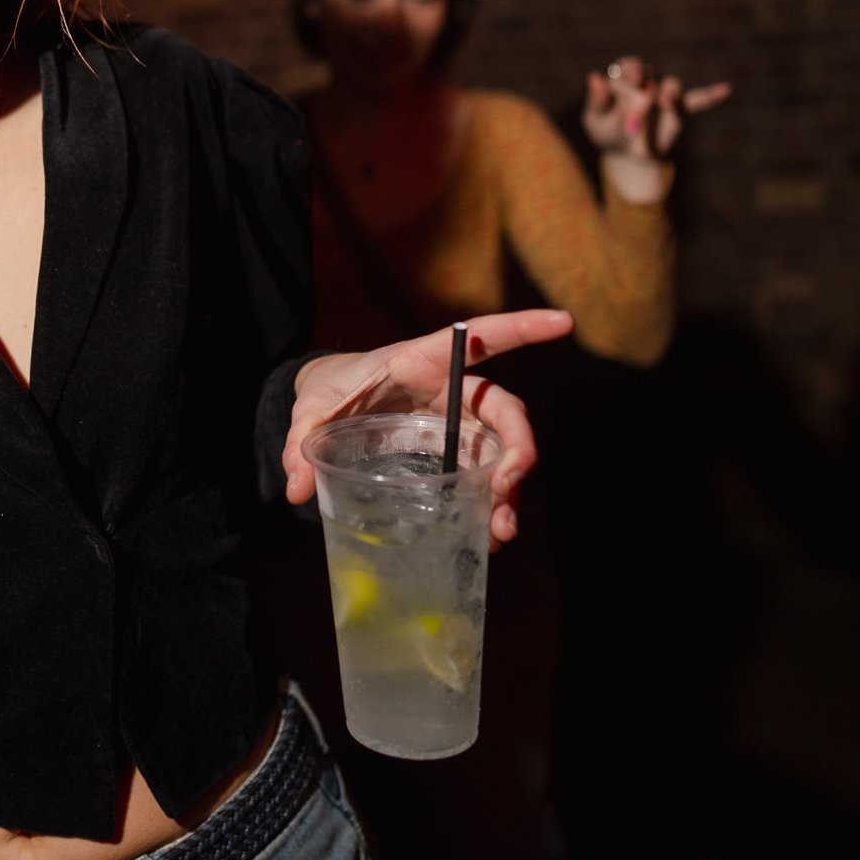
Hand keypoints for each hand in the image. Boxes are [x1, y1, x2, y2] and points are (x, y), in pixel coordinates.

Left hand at [281, 310, 574, 548]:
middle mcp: (451, 390)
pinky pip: (481, 476)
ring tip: (502, 531)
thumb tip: (297, 489)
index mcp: (423, 361)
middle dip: (517, 448)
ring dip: (509, 490)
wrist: (329, 404)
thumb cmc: (330, 391)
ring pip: (499, 451)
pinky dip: (489, 504)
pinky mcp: (450, 453)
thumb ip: (301, 440)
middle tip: (506, 487)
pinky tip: (485, 537)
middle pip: (504, 412)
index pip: (481, 337)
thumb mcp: (312, 411)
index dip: (521, 327)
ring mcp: (456, 423)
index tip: (563, 321)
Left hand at [582, 54, 731, 162]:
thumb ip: (596, 101)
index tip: (632, 77)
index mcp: (623, 80)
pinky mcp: (678, 111)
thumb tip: (593, 76)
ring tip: (665, 101)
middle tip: (639, 98)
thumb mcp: (594, 121)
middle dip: (644, 85)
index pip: (627, 67)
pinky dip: (709, 95)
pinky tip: (725, 89)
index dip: (629, 72)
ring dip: (668, 91)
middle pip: (649, 74)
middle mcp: (646, 82)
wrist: (625, 154)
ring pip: (671, 85)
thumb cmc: (605, 132)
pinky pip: (696, 100)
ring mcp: (663, 96)